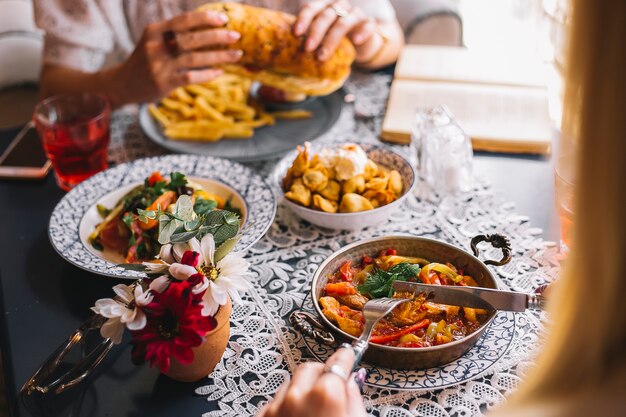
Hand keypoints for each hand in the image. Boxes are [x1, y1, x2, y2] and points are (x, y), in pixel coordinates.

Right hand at [114, 10, 241, 104]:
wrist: (123, 84)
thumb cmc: (146, 60)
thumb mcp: (154, 40)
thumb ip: (174, 33)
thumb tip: (208, 27)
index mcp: (155, 31)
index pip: (184, 20)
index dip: (206, 18)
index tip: (224, 18)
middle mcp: (156, 46)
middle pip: (192, 38)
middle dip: (217, 36)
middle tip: (236, 36)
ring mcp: (160, 65)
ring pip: (195, 58)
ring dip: (219, 56)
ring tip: (236, 55)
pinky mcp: (164, 83)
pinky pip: (191, 77)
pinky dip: (207, 74)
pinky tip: (219, 72)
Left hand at [257, 348, 365, 416]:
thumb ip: (354, 399)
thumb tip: (352, 381)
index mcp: (325, 395)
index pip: (339, 361)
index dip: (346, 356)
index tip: (349, 353)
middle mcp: (297, 396)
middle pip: (310, 368)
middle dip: (321, 374)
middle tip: (331, 390)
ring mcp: (276, 407)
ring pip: (291, 384)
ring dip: (302, 391)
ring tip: (312, 413)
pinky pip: (275, 401)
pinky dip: (286, 406)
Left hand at [293, 0, 379, 61]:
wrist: (360, 42)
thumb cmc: (334, 39)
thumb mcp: (321, 37)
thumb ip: (308, 38)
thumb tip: (287, 51)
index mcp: (324, 6)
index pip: (312, 8)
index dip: (304, 19)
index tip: (296, 33)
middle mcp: (339, 6)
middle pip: (326, 16)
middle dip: (315, 32)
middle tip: (307, 49)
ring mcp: (355, 14)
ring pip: (343, 23)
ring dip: (331, 39)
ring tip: (322, 56)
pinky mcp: (369, 23)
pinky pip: (367, 25)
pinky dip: (361, 32)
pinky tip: (355, 41)